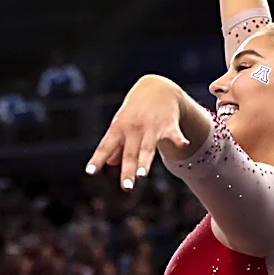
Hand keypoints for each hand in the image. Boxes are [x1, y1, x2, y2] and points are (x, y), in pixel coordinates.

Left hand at [86, 75, 188, 189]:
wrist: (156, 87)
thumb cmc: (135, 110)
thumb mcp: (122, 124)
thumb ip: (116, 145)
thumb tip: (110, 163)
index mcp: (119, 129)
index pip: (106, 146)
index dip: (97, 159)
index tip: (90, 172)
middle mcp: (134, 129)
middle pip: (130, 153)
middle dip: (128, 170)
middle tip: (126, 187)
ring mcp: (152, 127)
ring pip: (148, 147)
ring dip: (145, 161)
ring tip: (143, 176)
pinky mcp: (169, 124)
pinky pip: (174, 133)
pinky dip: (179, 139)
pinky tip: (184, 145)